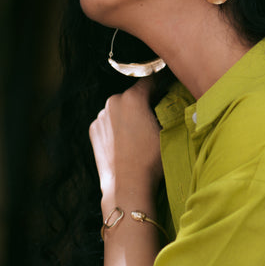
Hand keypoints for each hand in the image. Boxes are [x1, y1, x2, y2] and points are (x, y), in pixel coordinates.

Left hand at [90, 80, 163, 203]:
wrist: (126, 185)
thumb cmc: (150, 159)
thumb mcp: (167, 130)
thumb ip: (168, 109)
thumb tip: (171, 100)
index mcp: (132, 98)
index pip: (150, 80)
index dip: (161, 83)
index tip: (167, 88)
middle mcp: (113, 102)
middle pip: (133, 95)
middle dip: (143, 101)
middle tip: (155, 116)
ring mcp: (100, 117)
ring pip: (119, 109)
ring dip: (128, 114)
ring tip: (139, 133)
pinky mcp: (93, 131)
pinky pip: (108, 122)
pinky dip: (116, 126)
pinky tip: (125, 141)